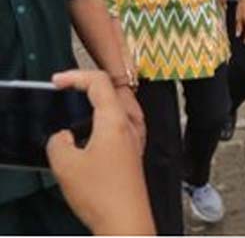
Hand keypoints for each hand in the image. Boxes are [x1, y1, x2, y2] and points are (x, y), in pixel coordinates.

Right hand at [47, 70, 154, 235]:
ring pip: (123, 105)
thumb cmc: (98, 191)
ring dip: (102, 99)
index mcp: (116, 119)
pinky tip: (97, 129)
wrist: (126, 221)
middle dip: (90, 83)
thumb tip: (64, 136)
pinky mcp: (135, 152)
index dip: (76, 76)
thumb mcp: (65, 165)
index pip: (100, 82)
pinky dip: (109, 115)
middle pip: (115, 89)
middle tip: (66, 90)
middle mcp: (131, 124)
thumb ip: (59, 142)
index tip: (55, 82)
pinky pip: (125, 121)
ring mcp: (136, 138)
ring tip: (79, 105)